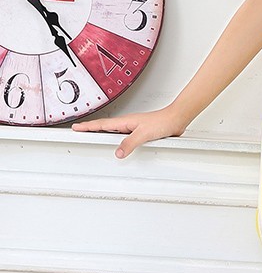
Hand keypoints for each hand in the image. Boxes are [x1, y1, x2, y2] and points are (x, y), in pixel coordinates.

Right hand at [71, 106, 187, 158]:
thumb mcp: (143, 134)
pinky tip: (117, 144)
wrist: (176, 119)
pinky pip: (124, 137)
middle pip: (104, 128)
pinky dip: (117, 140)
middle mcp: (127, 124)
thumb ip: (130, 143)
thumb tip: (118, 152)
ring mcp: (133, 128)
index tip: (75, 128)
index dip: (88, 126)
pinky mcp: (140, 133)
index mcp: (125, 122)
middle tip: (79, 132)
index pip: (101, 124)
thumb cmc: (162, 121)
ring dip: (103, 134)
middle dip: (90, 130)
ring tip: (92, 138)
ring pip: (114, 132)